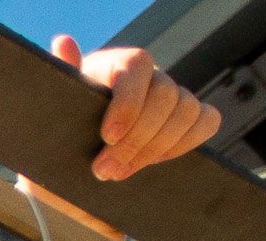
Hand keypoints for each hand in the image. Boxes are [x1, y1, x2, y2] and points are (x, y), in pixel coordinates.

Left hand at [54, 35, 221, 180]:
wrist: (77, 156)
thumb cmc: (66, 128)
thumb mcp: (58, 107)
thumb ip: (65, 77)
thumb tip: (63, 42)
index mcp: (119, 65)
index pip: (137, 66)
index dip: (128, 103)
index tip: (107, 136)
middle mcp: (150, 76)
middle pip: (165, 95)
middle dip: (136, 139)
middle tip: (105, 170)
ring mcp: (173, 97)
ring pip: (188, 111)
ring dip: (156, 147)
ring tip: (120, 172)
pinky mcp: (187, 119)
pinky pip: (207, 122)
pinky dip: (186, 143)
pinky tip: (153, 162)